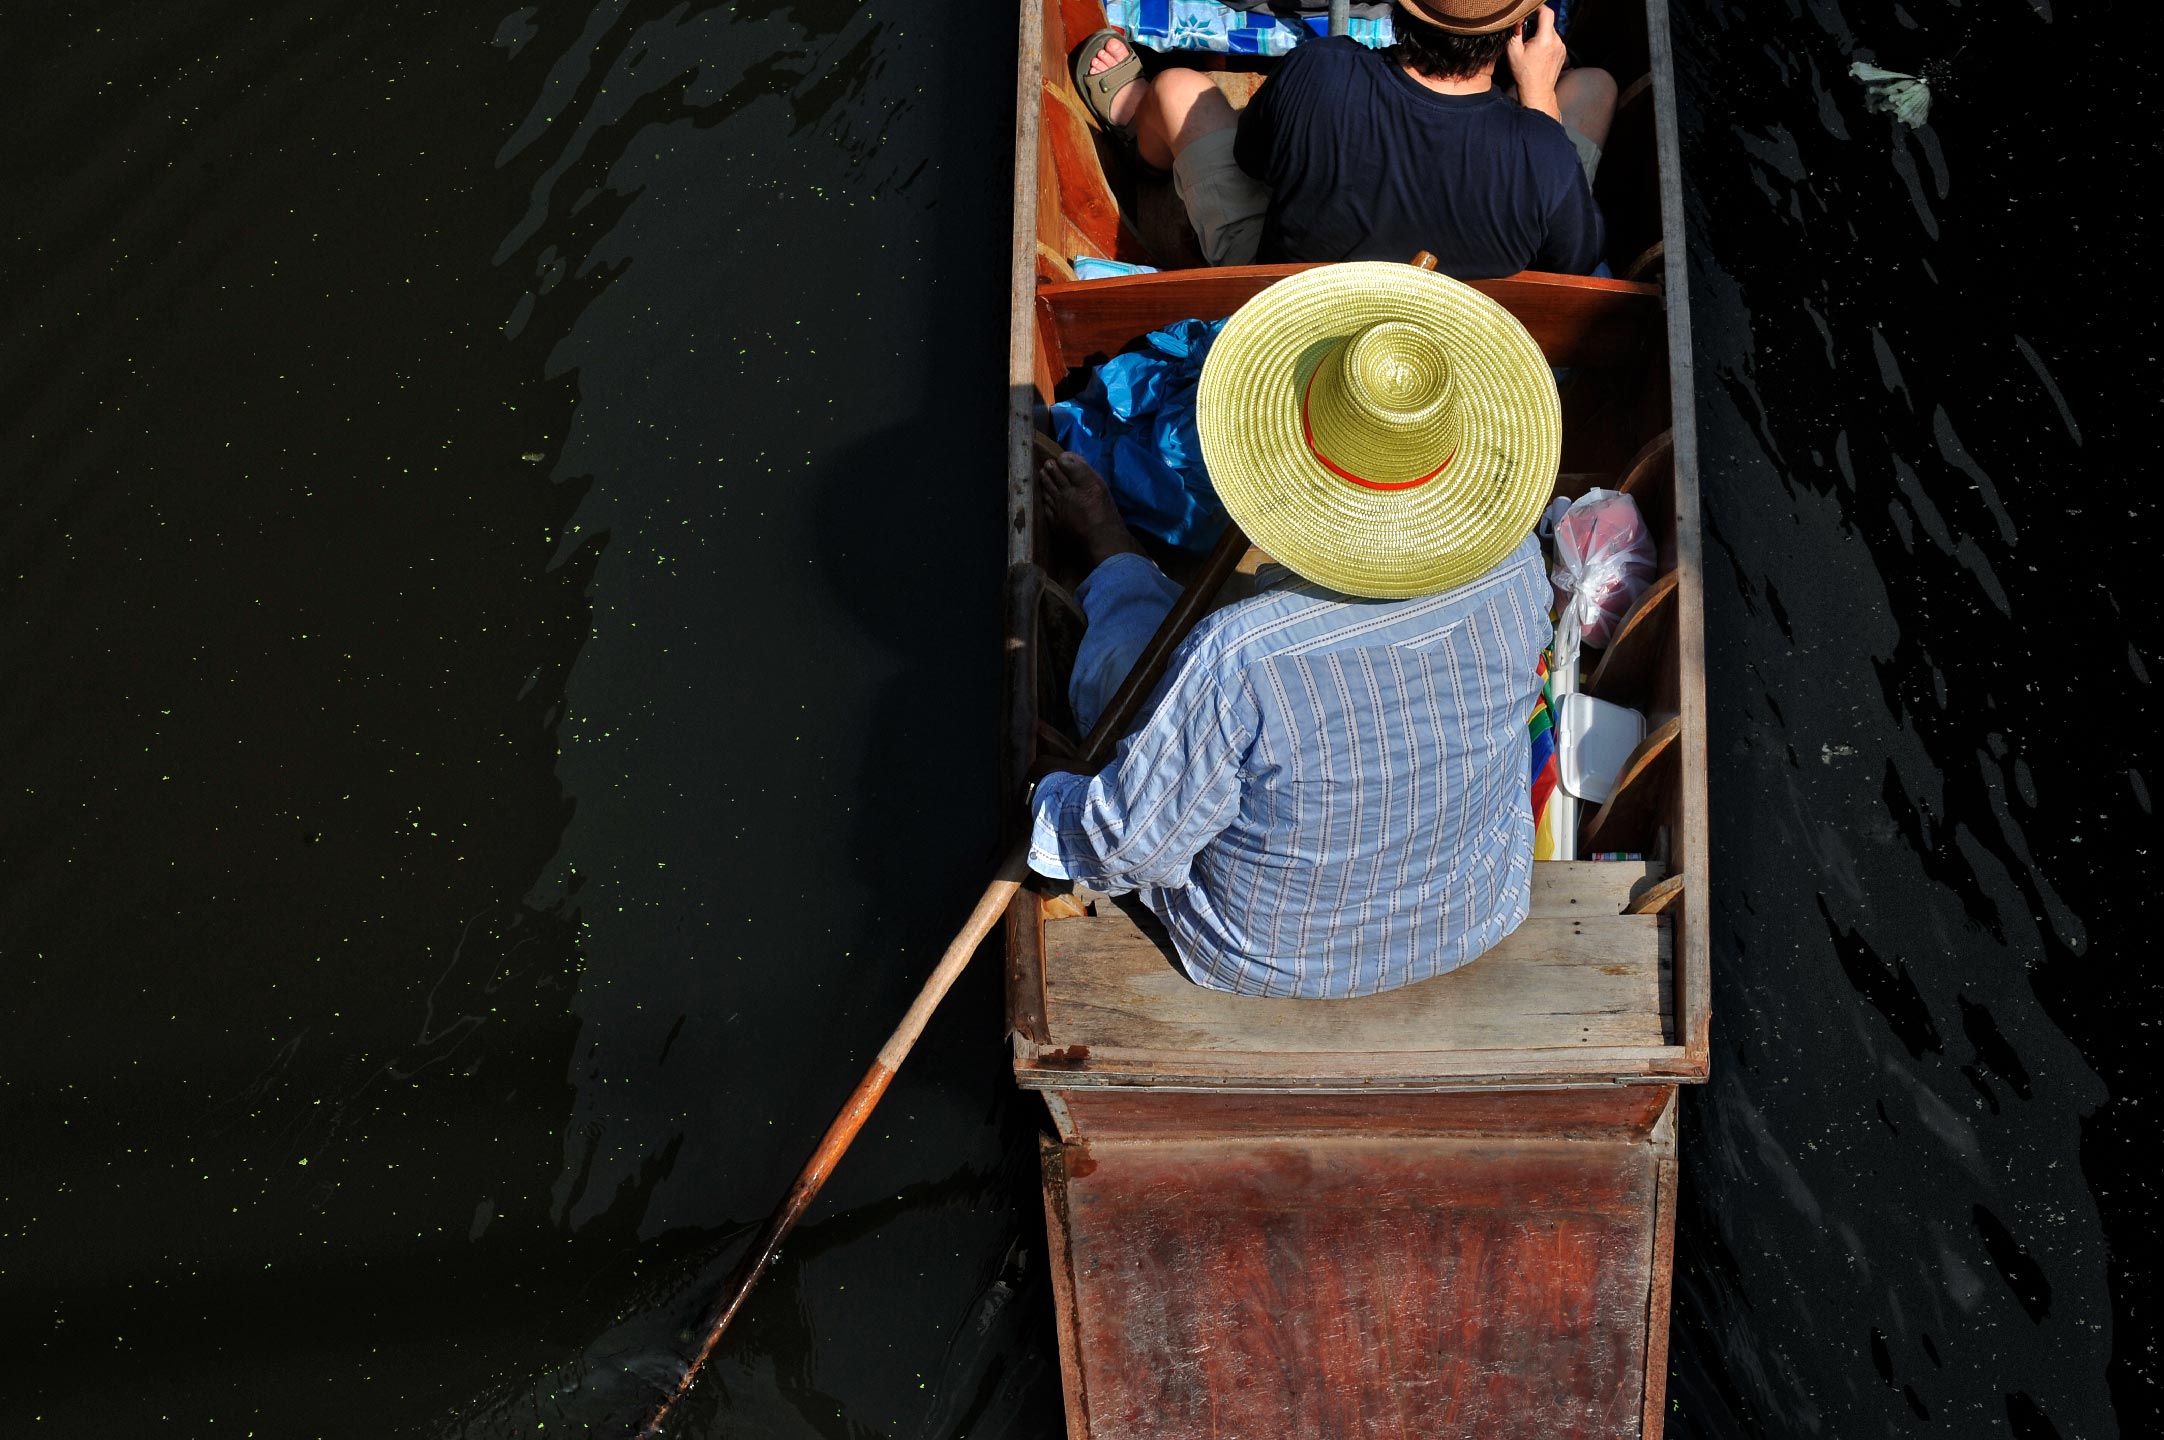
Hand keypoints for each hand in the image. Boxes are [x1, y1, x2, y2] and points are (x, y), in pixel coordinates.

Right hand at [1506, 5, 1566, 121]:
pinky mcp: (1563, 52)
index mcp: (1545, 39)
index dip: (1538, 8)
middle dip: (1537, 25)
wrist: (1537, 91)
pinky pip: (1554, 41)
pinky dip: (1547, 42)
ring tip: (1532, 48)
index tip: (1530, 10)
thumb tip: (1518, 19)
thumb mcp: (1513, 52)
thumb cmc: (1524, 74)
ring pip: (1551, 32)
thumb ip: (1515, 32)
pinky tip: (1539, 54)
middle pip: (1548, 23)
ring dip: (1542, 34)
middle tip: (1526, 35)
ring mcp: (1562, 47)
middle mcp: (1557, 41)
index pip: (1547, 13)